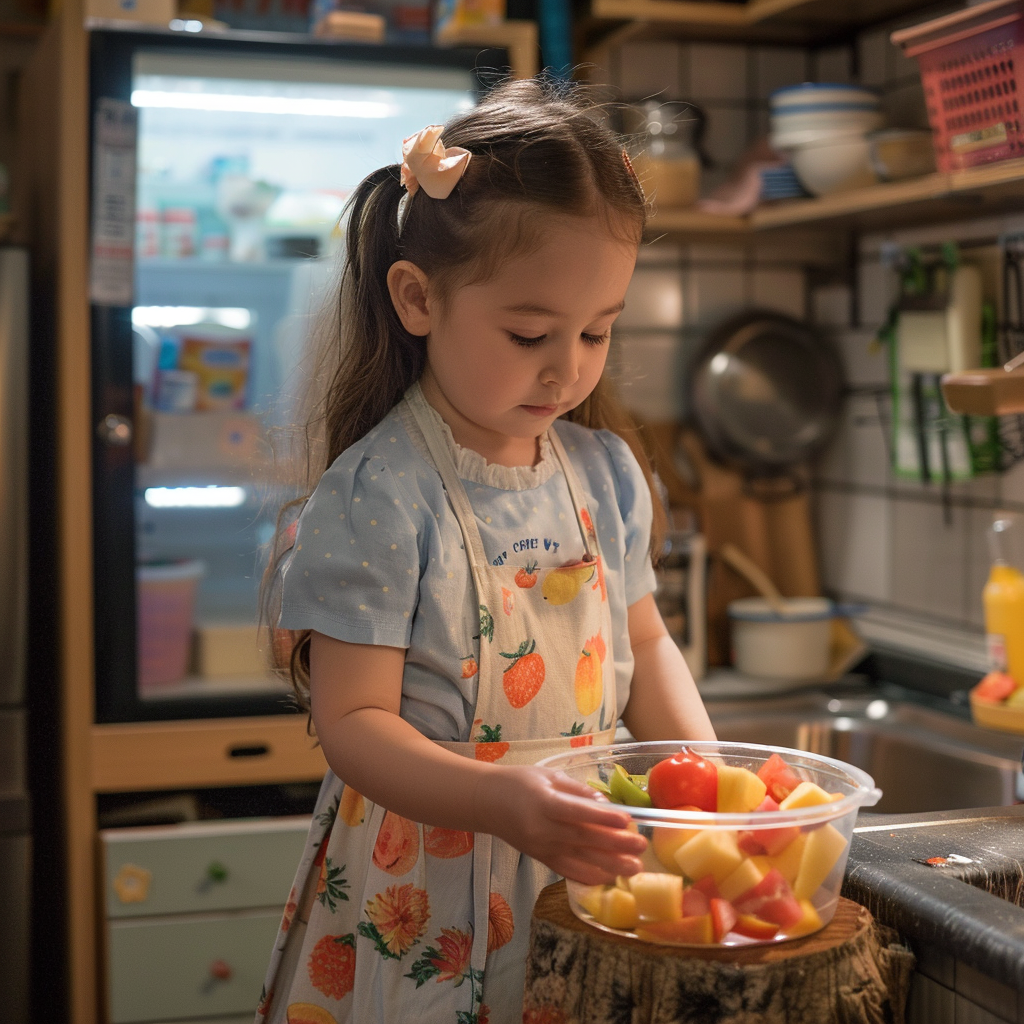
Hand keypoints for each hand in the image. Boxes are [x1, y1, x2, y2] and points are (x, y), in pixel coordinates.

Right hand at [478, 766, 647, 884]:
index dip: (602, 818)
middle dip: (615, 845)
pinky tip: (609, 878)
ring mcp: (542, 848)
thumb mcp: (548, 776)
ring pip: (579, 860)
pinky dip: (589, 877)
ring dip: (609, 866)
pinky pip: (568, 871)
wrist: (487, 803)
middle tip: (641, 847)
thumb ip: (577, 790)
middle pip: (583, 839)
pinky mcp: (541, 859)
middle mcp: (543, 829)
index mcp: (544, 803)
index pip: (577, 813)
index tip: (627, 821)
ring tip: (634, 868)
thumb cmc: (519, 783)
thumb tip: (605, 804)